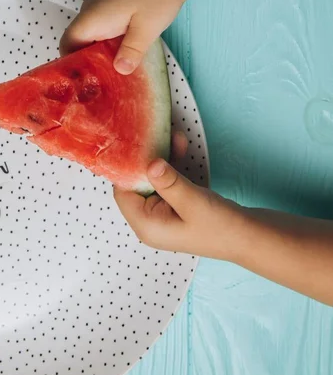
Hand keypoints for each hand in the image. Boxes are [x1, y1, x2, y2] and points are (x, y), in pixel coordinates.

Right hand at [60, 0, 185, 74]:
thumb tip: (119, 70)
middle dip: (88, 62)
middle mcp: (91, 9)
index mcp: (92, 17)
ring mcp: (101, 4)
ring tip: (116, 71)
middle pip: (78, 41)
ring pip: (92, 34)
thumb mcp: (146, 31)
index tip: (85, 81)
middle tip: (104, 82)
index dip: (71, 64)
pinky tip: (125, 52)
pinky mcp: (113, 2)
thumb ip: (130, 53)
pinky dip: (109, 41)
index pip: (67, 44)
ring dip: (101, 52)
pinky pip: (103, 26)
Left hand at [114, 132, 249, 259]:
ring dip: (161, 158)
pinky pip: (167, 182)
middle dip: (146, 159)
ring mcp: (163, 213)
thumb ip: (169, 182)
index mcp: (146, 225)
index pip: (123, 192)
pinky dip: (172, 166)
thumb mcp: (192, 202)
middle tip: (154, 135)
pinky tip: (180, 146)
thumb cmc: (222, 228)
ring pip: (152, 179)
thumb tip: (150, 163)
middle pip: (136, 184)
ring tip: (172, 137)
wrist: (250, 238)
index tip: (136, 145)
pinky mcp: (175, 206)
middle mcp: (150, 221)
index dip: (127, 168)